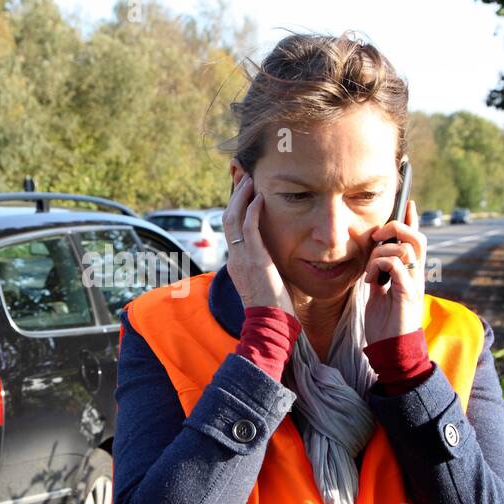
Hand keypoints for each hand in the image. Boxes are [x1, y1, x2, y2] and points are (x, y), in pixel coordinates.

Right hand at [223, 173, 296, 316]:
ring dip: (241, 197)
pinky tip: (260, 198)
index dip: (236, 208)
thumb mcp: (266, 283)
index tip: (245, 194)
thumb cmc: (273, 309)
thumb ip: (266, 266)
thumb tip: (276, 258)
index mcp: (236, 263)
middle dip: (235, 196)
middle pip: (227, 218)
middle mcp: (234, 258)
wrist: (269, 324)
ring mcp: (242, 258)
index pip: (231, 229)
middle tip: (245, 178)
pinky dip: (252, 210)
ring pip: (233, 218)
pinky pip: (249, 228)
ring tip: (250, 181)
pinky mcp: (255, 259)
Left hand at [363, 200, 425, 344]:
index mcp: (410, 274)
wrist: (391, 350)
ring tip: (370, 272)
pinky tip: (371, 281)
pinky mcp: (407, 293)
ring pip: (406, 248)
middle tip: (376, 237)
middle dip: (396, 228)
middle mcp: (416, 275)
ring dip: (381, 253)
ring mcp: (414, 283)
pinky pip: (397, 265)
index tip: (408, 204)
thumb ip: (380, 277)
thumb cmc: (385, 325)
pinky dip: (379, 266)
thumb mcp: (379, 295)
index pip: (416, 240)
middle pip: (417, 237)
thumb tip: (372, 262)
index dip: (413, 220)